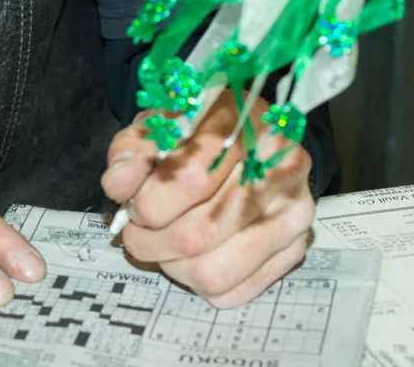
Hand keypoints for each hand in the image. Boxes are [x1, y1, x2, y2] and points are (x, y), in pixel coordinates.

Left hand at [101, 89, 314, 307]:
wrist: (251, 137)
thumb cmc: (197, 132)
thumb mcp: (158, 126)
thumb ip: (133, 152)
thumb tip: (118, 186)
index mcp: (243, 122)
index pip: (190, 177)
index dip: (149, 202)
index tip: (132, 206)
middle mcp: (279, 166)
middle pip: (198, 233)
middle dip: (151, 241)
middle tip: (138, 232)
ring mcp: (293, 211)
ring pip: (213, 271)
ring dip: (172, 267)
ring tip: (163, 246)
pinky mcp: (296, 248)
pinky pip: (233, 291)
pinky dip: (199, 283)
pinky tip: (192, 256)